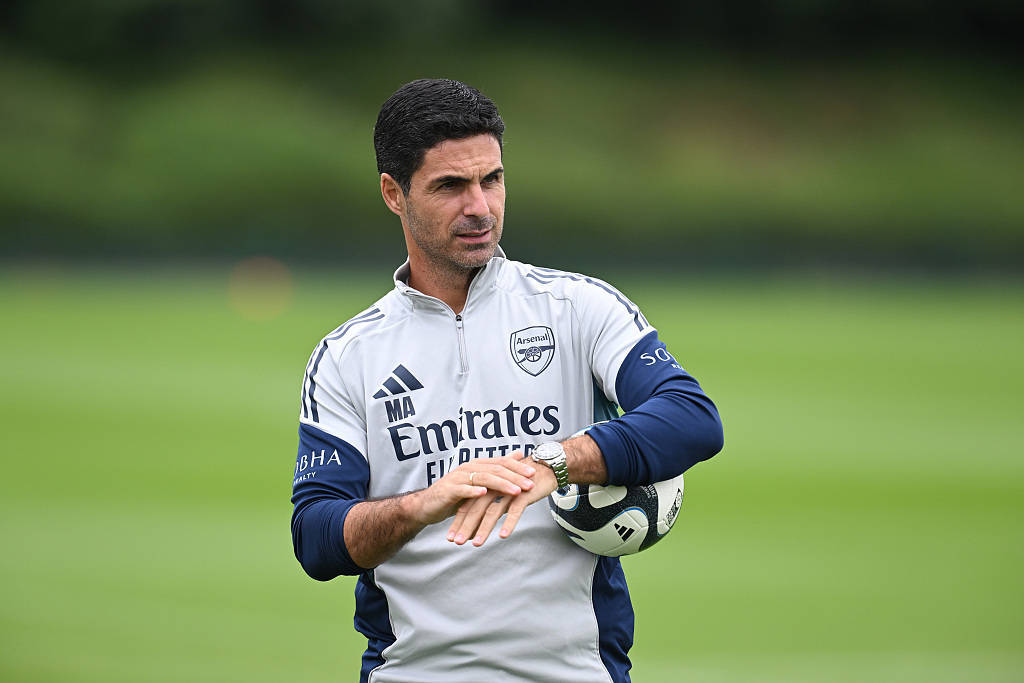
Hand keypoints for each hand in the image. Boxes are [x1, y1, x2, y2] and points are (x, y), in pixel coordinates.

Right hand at [408, 455, 537, 526]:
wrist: (428, 506)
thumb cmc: (455, 496)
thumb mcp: (478, 482)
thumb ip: (497, 469)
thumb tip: (518, 454)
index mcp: (477, 464)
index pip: (501, 462)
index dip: (518, 467)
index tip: (534, 473)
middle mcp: (468, 467)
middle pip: (496, 469)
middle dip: (515, 476)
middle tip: (530, 484)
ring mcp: (458, 478)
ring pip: (484, 478)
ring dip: (501, 484)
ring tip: (515, 491)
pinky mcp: (449, 490)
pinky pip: (464, 489)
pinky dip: (475, 491)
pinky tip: (485, 494)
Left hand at [447, 452, 558, 546]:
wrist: (545, 468)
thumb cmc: (523, 484)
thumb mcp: (502, 496)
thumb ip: (492, 508)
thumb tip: (479, 527)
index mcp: (486, 487)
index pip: (468, 506)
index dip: (458, 522)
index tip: (450, 537)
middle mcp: (494, 488)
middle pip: (476, 509)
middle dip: (465, 527)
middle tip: (456, 542)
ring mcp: (508, 490)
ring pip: (492, 511)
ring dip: (483, 528)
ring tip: (476, 544)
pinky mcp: (523, 494)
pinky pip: (515, 510)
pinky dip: (508, 523)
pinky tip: (502, 535)